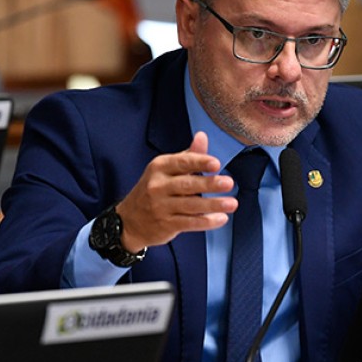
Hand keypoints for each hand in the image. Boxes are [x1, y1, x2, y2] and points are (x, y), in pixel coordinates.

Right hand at [115, 132, 237, 252]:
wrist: (130, 221)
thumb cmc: (154, 190)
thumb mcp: (166, 170)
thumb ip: (188, 156)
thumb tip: (203, 136)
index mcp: (160, 167)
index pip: (182, 162)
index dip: (200, 162)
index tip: (216, 163)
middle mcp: (158, 186)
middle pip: (187, 184)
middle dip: (209, 183)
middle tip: (229, 183)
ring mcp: (160, 206)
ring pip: (190, 205)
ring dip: (213, 204)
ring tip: (232, 203)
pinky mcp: (166, 224)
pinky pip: (189, 223)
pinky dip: (206, 221)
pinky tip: (221, 218)